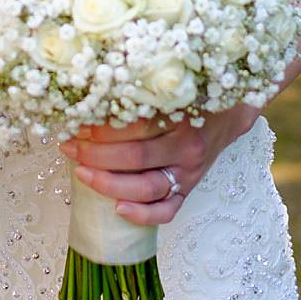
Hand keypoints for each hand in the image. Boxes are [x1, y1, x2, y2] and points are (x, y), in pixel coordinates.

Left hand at [61, 103, 262, 227]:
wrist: (231, 113)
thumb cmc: (194, 95)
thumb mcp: (172, 84)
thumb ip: (141, 87)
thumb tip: (94, 87)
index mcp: (183, 115)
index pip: (134, 126)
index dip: (100, 128)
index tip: (76, 122)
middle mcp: (188, 147)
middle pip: (134, 157)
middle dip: (94, 154)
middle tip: (69, 147)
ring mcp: (189, 172)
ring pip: (146, 187)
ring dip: (107, 183)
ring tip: (81, 172)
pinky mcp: (189, 189)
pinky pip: (167, 211)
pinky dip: (142, 215)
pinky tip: (118, 209)